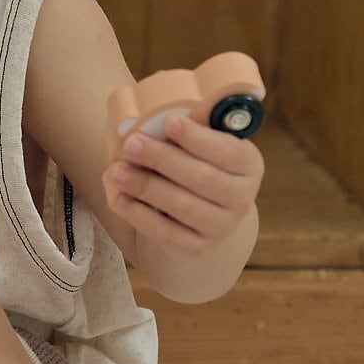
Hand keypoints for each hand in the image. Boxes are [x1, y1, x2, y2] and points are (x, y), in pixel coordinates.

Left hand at [105, 112, 263, 252]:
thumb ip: (187, 128)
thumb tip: (153, 115)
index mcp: (248, 163)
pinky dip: (141, 216)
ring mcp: (222, 226)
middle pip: (200, 177)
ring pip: (182, 205)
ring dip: (145, 186)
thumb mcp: (199, 142)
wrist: (199, 214)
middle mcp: (241, 197)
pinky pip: (166, 233)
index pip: (227, 151)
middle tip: (130, 144)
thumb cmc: (193, 163)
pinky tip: (120, 200)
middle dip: (161, 159)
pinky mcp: (197, 248)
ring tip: (115, 171)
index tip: (169, 121)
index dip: (198, 137)